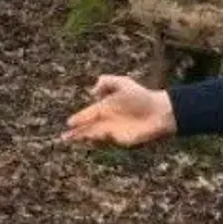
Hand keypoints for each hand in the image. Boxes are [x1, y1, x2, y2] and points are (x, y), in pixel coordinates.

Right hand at [61, 74, 176, 146]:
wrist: (159, 111)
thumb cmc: (142, 96)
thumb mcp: (124, 83)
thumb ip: (107, 81)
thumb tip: (92, 91)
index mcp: (105, 107)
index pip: (88, 114)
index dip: (78, 119)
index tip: (69, 123)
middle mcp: (107, 120)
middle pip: (88, 127)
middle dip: (76, 133)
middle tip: (63, 138)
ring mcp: (113, 131)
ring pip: (95, 135)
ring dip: (84, 138)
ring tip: (73, 140)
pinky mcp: (121, 140)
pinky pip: (107, 141)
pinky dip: (98, 141)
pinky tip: (91, 139)